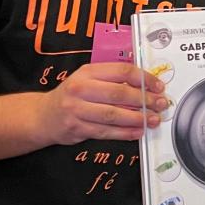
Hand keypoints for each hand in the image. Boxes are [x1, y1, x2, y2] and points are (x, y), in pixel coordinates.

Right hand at [44, 62, 165, 143]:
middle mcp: (81, 89)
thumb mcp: (88, 78)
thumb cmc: (72, 95)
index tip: (158, 86)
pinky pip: (106, 132)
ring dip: (137, 118)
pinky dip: (124, 133)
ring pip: (114, 115)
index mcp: (88, 72)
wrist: (43, 116)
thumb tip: (146, 86)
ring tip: (152, 119)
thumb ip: (112, 79)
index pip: (122, 71)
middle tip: (160, 105)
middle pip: (119, 94)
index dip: (144, 79)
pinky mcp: (77, 128)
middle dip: (145, 100)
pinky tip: (137, 132)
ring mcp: (77, 110)